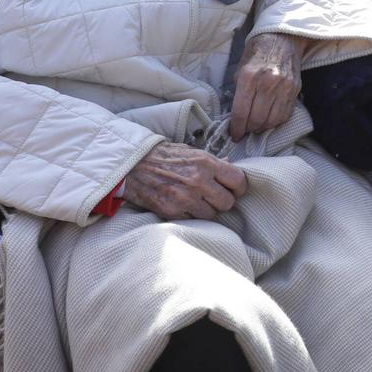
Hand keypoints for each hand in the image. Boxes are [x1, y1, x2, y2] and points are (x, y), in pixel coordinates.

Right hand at [121, 141, 248, 220]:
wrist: (133, 165)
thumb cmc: (164, 157)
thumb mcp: (192, 152)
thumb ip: (213, 162)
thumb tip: (232, 168)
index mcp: (206, 163)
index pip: (238, 180)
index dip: (239, 187)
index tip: (234, 189)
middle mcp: (198, 181)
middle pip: (228, 202)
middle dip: (223, 200)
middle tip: (214, 197)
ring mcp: (186, 198)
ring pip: (213, 215)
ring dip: (208, 210)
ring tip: (198, 201)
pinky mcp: (173, 211)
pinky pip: (194, 220)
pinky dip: (192, 216)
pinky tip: (184, 206)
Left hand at [230, 32, 300, 136]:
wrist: (283, 38)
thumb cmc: (258, 51)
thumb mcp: (241, 66)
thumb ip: (238, 89)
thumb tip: (235, 113)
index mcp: (249, 76)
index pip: (241, 112)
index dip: (236, 128)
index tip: (234, 135)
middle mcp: (267, 83)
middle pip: (256, 119)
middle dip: (248, 130)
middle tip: (244, 131)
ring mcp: (284, 87)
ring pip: (272, 120)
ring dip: (262, 128)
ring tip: (256, 127)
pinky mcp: (295, 89)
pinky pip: (285, 114)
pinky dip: (276, 122)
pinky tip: (269, 120)